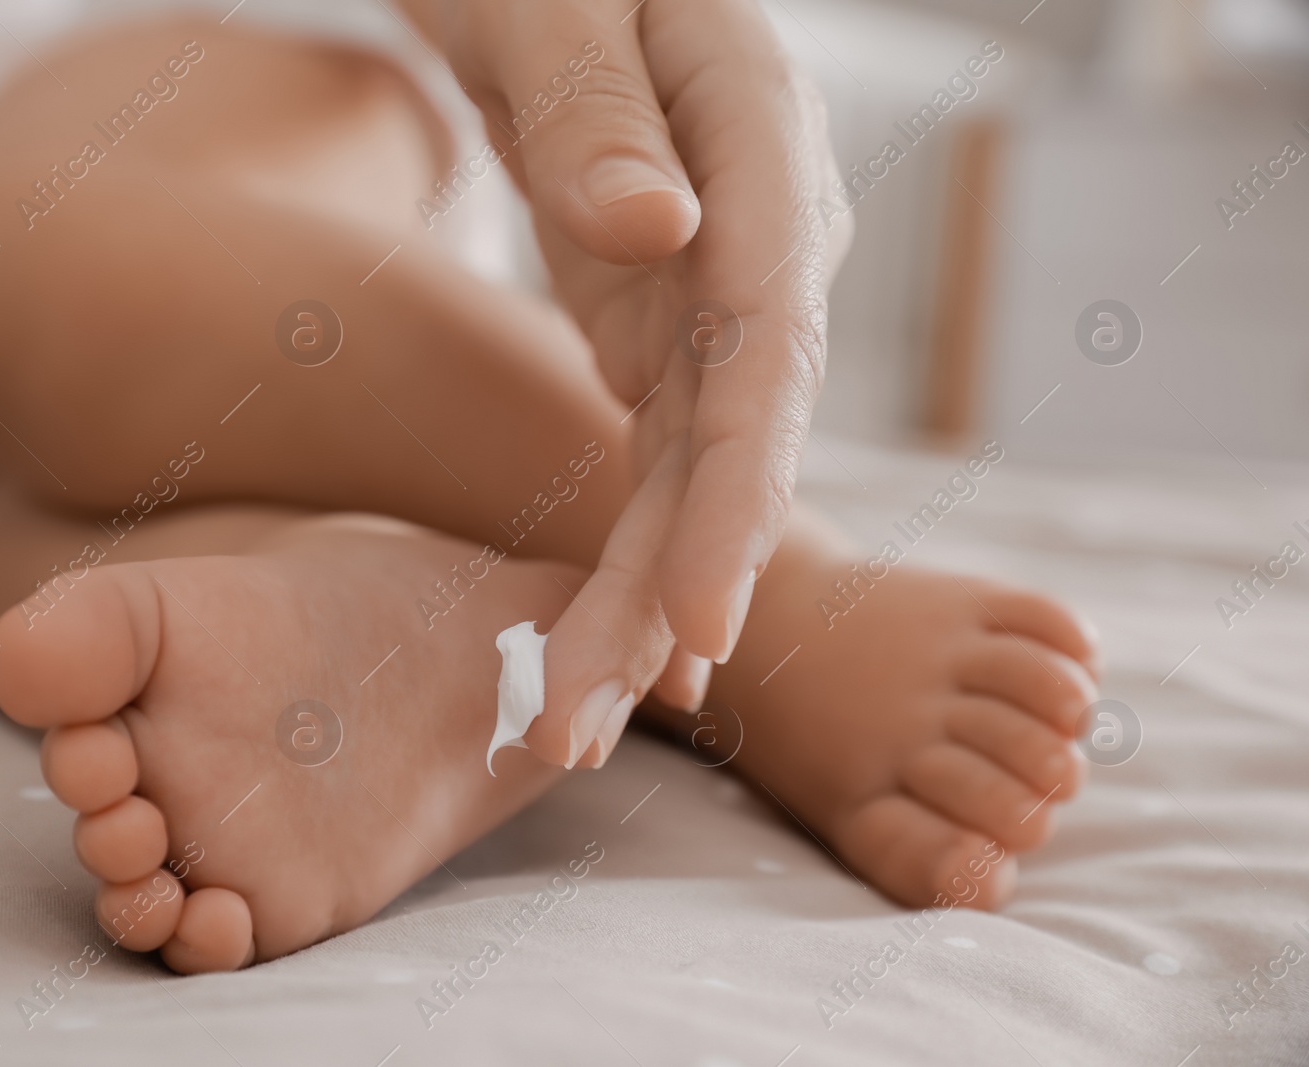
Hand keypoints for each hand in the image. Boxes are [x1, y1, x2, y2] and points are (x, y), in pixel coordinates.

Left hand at [400, 0, 849, 765]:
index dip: (741, 488)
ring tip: (570, 726)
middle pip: (739, 435)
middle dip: (673, 588)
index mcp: (761, 136)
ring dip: (640, 600)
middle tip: (583, 725)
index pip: (770, 334)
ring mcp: (722, 284)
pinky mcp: (668, 319)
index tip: (699, 619)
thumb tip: (658, 231)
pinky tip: (613, 651)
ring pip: (697, 468)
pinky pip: (660, 450)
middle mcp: (766, 231)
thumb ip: (598, 109)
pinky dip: (632, 549)